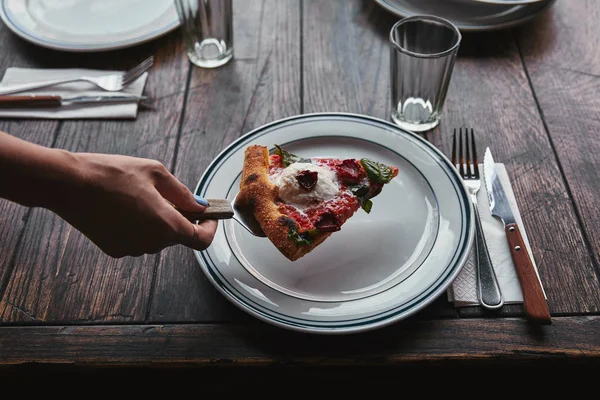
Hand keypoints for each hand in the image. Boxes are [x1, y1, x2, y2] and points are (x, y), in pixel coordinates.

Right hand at [50, 153, 216, 257]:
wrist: (69, 184)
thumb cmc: (112, 174)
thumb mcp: (155, 173)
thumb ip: (182, 193)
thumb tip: (199, 205)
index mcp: (167, 226)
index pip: (201, 241)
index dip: (209, 229)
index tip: (209, 217)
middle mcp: (151, 244)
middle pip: (177, 237)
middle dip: (181, 218)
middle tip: (171, 196)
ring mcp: (132, 249)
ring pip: (157, 238)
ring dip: (159, 222)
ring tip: (142, 196)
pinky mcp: (114, 249)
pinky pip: (137, 240)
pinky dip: (139, 226)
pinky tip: (125, 206)